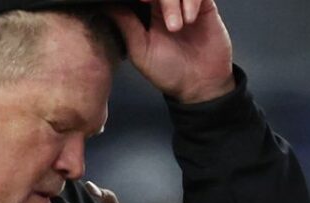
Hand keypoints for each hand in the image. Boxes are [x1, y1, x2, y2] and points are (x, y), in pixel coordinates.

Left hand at [113, 0, 234, 104]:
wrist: (201, 86)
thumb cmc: (170, 73)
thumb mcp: (140, 51)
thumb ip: (125, 24)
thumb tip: (104, 5)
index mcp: (148, 13)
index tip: (140, 2)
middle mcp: (167, 6)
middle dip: (162, 0)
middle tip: (164, 21)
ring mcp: (186, 6)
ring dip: (175, 2)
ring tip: (177, 27)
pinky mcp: (205, 7)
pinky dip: (192, 1)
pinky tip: (190, 19)